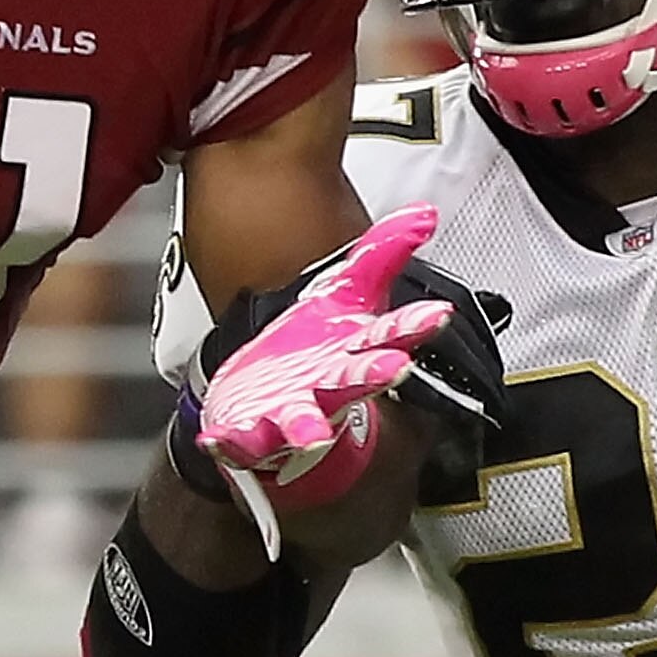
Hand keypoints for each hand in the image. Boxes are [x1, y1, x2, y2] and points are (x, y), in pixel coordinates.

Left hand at [197, 206, 448, 475]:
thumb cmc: (315, 352)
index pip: (390, 334)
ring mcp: (289, 411)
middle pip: (355, 380)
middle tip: (393, 368)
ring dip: (307, 428)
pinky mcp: (249, 431)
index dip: (414, 325)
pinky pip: (240, 440)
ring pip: (302, 421)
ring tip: (311, 434)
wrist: (273, 402)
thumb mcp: (347, 293)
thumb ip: (382, 253)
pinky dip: (230, 442)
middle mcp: (327, 385)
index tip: (438, 314)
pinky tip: (218, 437)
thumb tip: (423, 214)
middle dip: (373, 374)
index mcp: (352, 351)